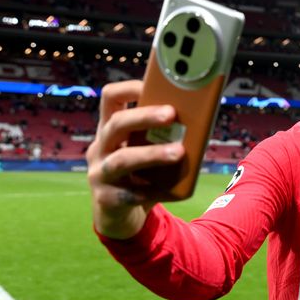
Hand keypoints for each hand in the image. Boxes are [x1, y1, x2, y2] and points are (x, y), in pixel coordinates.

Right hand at [86, 80, 183, 238]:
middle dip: (145, 116)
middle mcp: (100, 148)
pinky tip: (168, 189)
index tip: (152, 84)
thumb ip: (163, 136)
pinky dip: (153, 191)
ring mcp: (100, 174)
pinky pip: (130, 193)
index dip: (130, 88)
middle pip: (116, 124)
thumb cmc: (141, 174)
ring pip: (122, 159)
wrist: (120, 215)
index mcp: (111, 129)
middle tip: (172, 113)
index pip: (111, 98)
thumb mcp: (148, 150)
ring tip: (179, 152)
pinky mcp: (107, 199)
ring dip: (152, 154)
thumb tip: (200, 120)